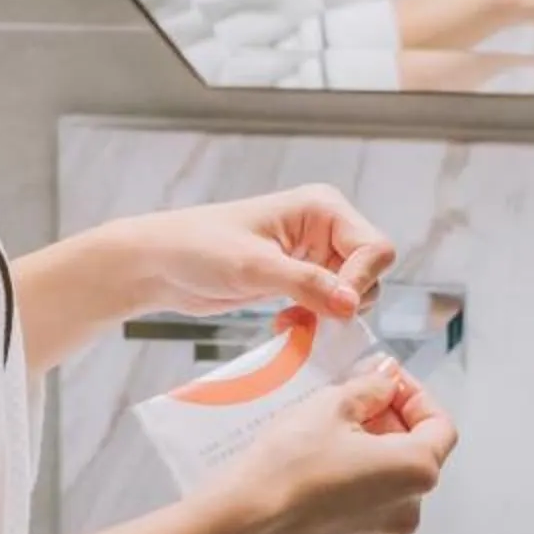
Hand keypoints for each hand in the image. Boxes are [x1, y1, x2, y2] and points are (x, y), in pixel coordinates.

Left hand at [120, 185, 398, 324]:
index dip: (362, 281)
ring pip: (351, 294)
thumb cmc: (198, 249)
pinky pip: (327, 306)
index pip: (374, 247)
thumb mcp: (254, 267)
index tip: (337, 309)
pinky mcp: (298, 279)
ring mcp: (313, 255)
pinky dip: (315, 322)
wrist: (159, 265)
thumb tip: (351, 304)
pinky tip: (286, 325)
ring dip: (329, 316)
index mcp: (321, 208)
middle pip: (370, 272)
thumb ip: (307, 284)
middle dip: (345, 302)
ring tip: (293, 323)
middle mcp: (324, 228)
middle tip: (311, 318)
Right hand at [201, 359, 457, 533]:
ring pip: (384, 490)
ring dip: (366, 461)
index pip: (440, 427)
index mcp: (414, 472)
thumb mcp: (331, 405)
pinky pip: (356, 517)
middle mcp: (406, 513)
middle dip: (387, 427)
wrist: (238, 522)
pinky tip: (312, 475)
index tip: (387, 383)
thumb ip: (371, 387)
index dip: (416, 397)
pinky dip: (345, 493)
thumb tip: (386, 377)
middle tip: (353, 404)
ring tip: (328, 439)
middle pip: (412, 459)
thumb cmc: (286, 464)